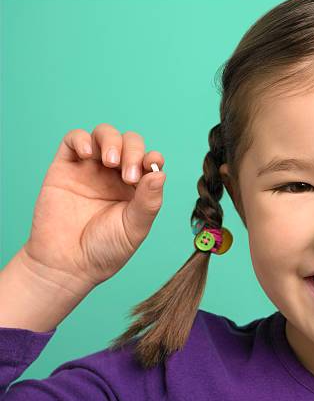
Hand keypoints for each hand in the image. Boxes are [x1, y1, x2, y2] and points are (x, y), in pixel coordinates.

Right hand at [23, 123, 166, 299]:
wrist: (67, 265)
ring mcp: (90, 169)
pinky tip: (87, 154)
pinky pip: (74, 139)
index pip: (149, 160)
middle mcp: (115, 175)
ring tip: (111, 163)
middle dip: (133, 151)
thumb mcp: (134, 227)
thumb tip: (160, 173)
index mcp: (136, 188)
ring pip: (104, 135)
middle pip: (130, 142)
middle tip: (128, 176)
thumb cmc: (104, 250)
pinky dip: (82, 139)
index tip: (152, 165)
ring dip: (112, 141)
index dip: (152, 158)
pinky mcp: (65, 168)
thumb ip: (149, 201)